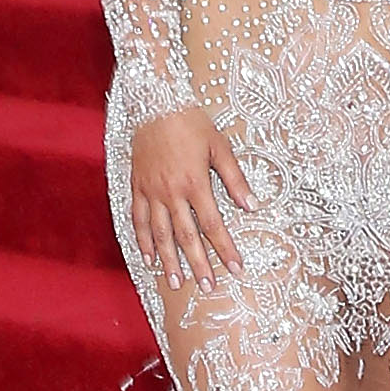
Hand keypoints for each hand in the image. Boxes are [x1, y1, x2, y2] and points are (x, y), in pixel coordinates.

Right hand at [128, 106, 253, 292]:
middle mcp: (171, 192)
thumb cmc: (191, 123)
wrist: (155, 103)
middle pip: (186, 237)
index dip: (225, 249)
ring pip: (159, 233)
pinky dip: (142, 240)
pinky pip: (137, 219)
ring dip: (168, 260)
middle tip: (206, 287)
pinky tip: (148, 257)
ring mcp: (151, 191)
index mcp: (195, 183)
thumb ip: (235, 179)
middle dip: (198, 264)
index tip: (236, 269)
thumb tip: (252, 206)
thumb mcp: (220, 147)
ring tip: (175, 281)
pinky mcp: (137, 186)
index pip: (213, 225)